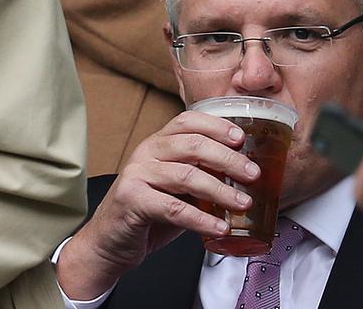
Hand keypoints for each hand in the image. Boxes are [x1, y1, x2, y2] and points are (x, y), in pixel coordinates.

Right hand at [56, 111, 260, 298]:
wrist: (110, 242)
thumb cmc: (149, 211)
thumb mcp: (176, 187)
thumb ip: (201, 174)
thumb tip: (243, 175)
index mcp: (158, 142)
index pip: (188, 121)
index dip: (216, 126)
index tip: (241, 138)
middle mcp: (146, 152)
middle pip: (193, 145)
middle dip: (228, 159)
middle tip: (253, 174)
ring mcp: (137, 175)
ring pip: (186, 176)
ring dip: (221, 191)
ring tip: (243, 204)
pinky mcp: (132, 201)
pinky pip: (174, 208)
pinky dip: (202, 219)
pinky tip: (219, 227)